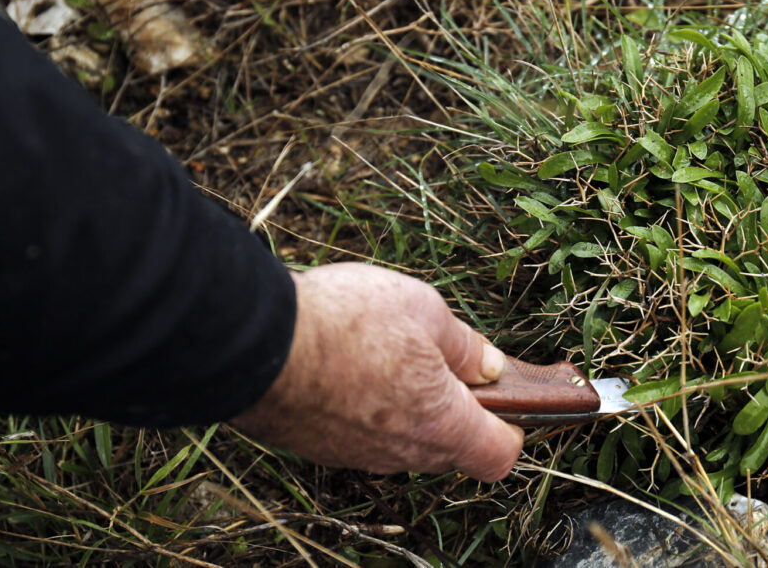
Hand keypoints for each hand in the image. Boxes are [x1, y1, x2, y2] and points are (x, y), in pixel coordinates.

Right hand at [231, 262, 523, 480]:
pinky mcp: (319, 447)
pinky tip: (350, 362)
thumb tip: (488, 365)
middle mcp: (403, 454)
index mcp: (443, 425)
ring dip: (408, 404)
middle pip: (451, 445)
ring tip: (388, 349)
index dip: (513, 427)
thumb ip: (464, 345)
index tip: (508, 395)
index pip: (499, 455)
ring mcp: (357, 455)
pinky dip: (367, 406)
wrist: (254, 343)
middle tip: (443, 357)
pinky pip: (361, 434)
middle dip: (457, 407)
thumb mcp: (426, 310)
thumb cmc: (347, 323)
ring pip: (403, 439)